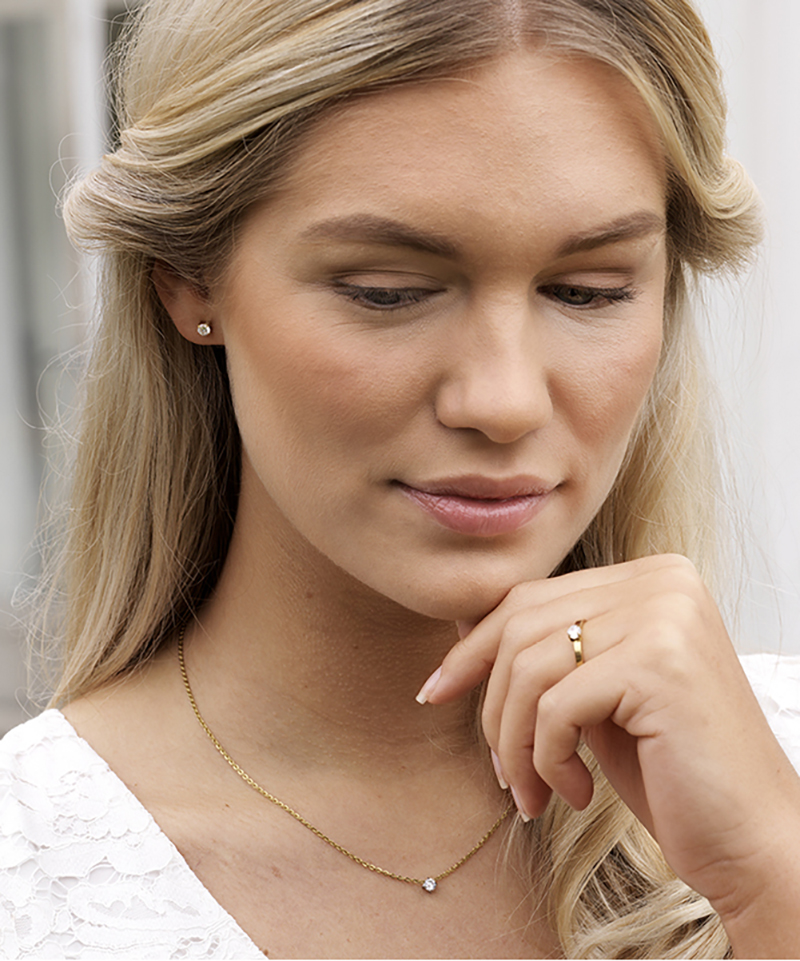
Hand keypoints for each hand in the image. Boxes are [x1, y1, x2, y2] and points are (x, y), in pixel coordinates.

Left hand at [418, 554, 799, 951]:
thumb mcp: (593, 695)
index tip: (436, 691)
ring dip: (516, 743)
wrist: (751, 838)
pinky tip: (574, 793)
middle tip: (500, 769)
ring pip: (529, 667)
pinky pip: (555, 706)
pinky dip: (547, 759)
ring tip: (533, 793)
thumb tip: (458, 627)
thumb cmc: (670, 770)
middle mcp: (661, 582)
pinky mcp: (658, 663)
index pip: (530, 598)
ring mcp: (664, 616)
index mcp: (650, 578)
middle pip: (520, 624)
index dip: (473, 646)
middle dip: (491, 703)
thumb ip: (545, 651)